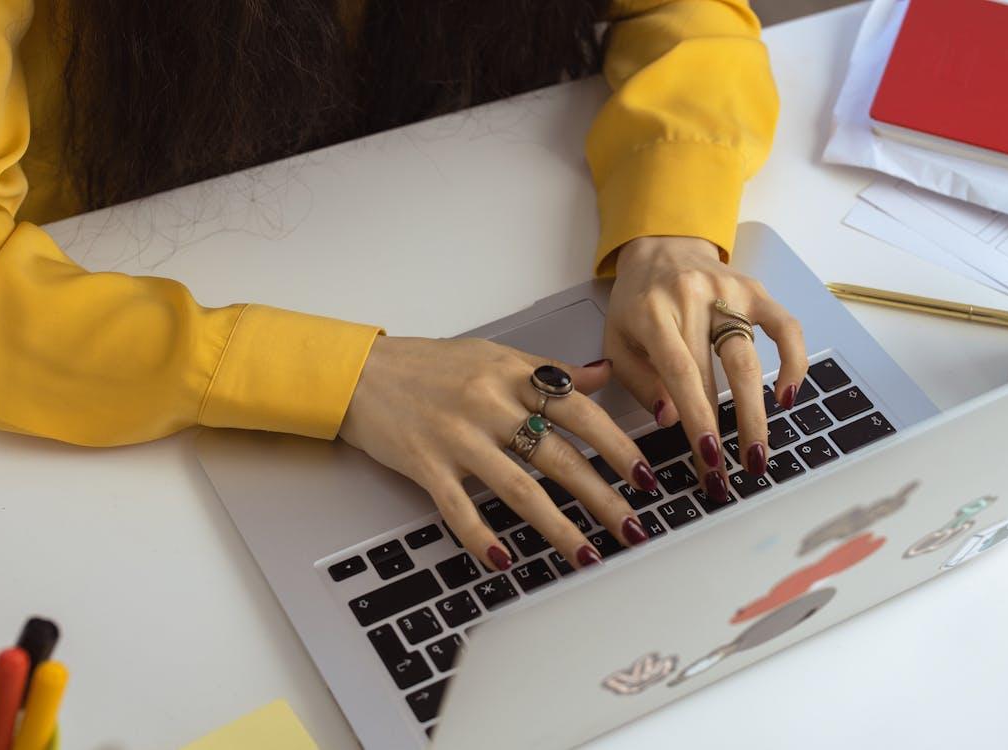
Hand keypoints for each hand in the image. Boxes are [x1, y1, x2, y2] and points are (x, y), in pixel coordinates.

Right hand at [339, 336, 658, 570]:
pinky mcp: (426, 465)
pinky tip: (506, 561)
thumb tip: (601, 376)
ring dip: (558, 528)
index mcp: (512, 376)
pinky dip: (483, 538)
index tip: (645, 475)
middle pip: (559, 458)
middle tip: (634, 528)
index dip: (616, 445)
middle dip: (603, 498)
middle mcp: (490, 405)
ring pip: (519, 489)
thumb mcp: (494, 356)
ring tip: (588, 555)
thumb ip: (549, 371)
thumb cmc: (429, 365)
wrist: (362, 371)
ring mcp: (458, 437)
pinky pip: (460, 509)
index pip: (579, 412)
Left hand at [605, 235, 807, 499]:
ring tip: (758, 451)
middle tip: (734, 472)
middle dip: (728, 428)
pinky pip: (785, 327)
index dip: (697, 416)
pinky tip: (786, 396)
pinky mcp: (756, 290)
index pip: (680, 371)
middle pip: (718, 371)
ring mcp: (729, 292)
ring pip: (751, 356)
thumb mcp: (617, 338)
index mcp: (653, 312)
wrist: (660, 246)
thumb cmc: (636, 301)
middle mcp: (694, 298)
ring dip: (757, 411)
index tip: (707, 457)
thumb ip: (638, 380)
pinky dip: (793, 361)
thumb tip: (670, 419)